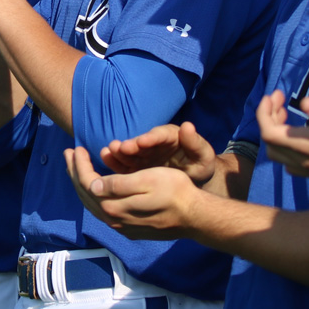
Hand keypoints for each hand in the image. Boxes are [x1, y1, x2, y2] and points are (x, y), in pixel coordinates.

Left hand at [66, 146, 200, 239]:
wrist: (194, 216)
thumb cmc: (174, 192)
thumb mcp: (147, 180)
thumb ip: (117, 184)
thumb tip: (93, 184)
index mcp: (114, 205)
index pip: (88, 182)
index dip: (80, 164)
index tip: (76, 147)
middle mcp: (113, 219)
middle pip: (86, 194)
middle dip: (75, 173)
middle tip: (69, 154)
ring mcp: (121, 226)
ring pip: (93, 204)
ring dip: (82, 184)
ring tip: (77, 168)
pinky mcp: (129, 228)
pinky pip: (102, 210)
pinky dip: (94, 196)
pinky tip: (95, 187)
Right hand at [100, 122, 217, 186]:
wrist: (194, 182)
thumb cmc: (200, 166)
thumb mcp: (204, 156)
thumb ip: (196, 143)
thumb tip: (187, 126)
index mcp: (172, 137)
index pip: (161, 135)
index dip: (151, 138)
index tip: (143, 141)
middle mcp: (154, 143)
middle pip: (141, 143)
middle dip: (131, 145)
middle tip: (121, 147)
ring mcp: (143, 155)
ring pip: (129, 152)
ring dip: (119, 151)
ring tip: (108, 151)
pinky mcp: (135, 167)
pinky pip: (123, 164)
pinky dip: (114, 161)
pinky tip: (105, 157)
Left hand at [257, 88, 308, 185]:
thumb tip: (303, 101)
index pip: (270, 134)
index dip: (264, 112)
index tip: (275, 94)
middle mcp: (308, 162)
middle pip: (271, 143)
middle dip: (269, 118)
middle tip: (281, 99)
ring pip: (279, 154)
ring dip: (277, 131)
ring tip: (288, 112)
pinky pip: (291, 163)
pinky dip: (287, 145)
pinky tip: (301, 132)